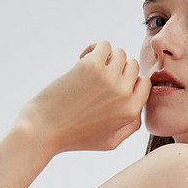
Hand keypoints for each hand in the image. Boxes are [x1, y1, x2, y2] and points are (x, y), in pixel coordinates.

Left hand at [14, 40, 151, 153]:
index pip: (144, 84)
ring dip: (105, 58)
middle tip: (96, 79)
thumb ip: (130, 126)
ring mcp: (108, 78)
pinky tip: (81, 61)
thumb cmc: (74, 137)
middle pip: (133, 66)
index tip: (111, 86)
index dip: (129, 82)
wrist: (43, 130)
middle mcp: (123, 94)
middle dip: (117, 69)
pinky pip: (103, 45)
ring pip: (119, 53)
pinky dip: (94, 49)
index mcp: (131, 112)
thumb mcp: (109, 142)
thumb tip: (140, 107)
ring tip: (89, 70)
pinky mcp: (91, 66)